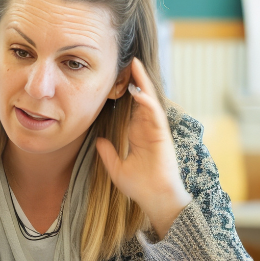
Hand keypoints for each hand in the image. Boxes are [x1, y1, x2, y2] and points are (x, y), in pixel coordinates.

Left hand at [95, 58, 190, 238]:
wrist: (156, 199)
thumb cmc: (140, 187)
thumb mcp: (117, 169)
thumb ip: (108, 154)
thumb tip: (97, 140)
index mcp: (138, 134)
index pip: (132, 107)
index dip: (126, 91)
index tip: (118, 76)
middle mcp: (148, 129)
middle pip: (142, 98)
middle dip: (136, 79)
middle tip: (128, 60)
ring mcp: (156, 131)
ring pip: (150, 101)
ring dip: (144, 83)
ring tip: (135, 65)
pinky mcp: (162, 136)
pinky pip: (155, 115)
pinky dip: (147, 102)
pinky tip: (139, 92)